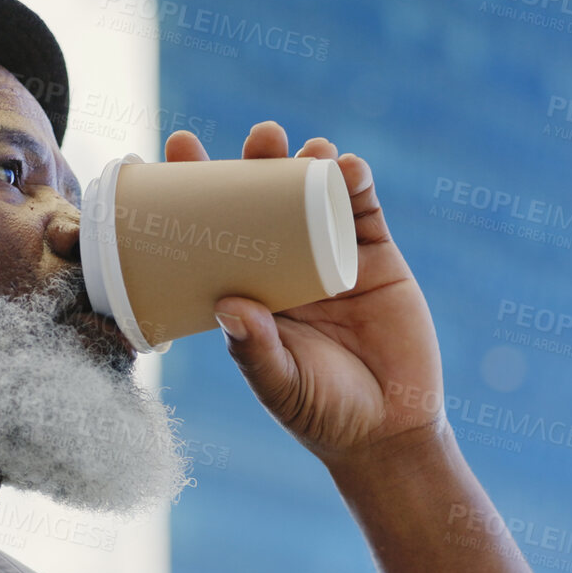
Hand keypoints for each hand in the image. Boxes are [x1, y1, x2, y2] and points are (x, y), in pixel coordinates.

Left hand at [164, 121, 443, 467]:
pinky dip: (356, 182)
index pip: (214, 230)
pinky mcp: (376, 259)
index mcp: (250, 289)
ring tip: (307, 150)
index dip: (198, 188)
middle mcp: (286, 265)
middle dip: (260, 161)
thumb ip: (256, 352)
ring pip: (315, 195)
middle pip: (265, 199)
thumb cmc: (323, 415)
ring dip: (310, 162)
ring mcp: (332, 257)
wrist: (391, 433)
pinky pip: (364, 211)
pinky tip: (348, 167)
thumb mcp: (280, 387)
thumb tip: (228, 306)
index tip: (180, 146)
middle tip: (261, 140)